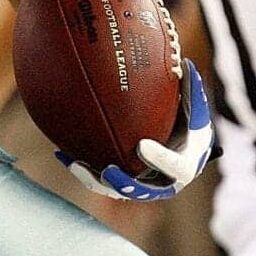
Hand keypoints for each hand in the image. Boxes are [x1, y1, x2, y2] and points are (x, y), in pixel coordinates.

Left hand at [55, 59, 218, 200]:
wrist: (179, 142)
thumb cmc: (187, 121)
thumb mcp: (193, 106)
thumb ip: (191, 91)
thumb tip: (184, 64)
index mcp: (185, 166)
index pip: (176, 167)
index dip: (160, 159)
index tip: (142, 146)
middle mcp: (163, 182)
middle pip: (143, 191)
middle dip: (124, 183)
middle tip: (108, 171)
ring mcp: (140, 185)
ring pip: (116, 189)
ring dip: (96, 180)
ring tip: (77, 164)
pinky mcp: (121, 182)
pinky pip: (100, 180)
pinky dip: (83, 170)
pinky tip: (63, 155)